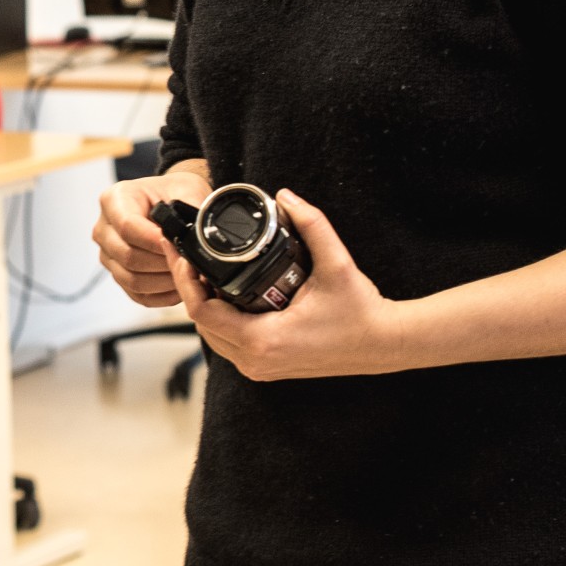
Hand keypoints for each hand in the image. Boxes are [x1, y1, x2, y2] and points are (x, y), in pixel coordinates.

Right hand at [94, 163, 213, 307]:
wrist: (169, 200)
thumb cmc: (175, 193)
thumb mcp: (186, 190)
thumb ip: (190, 211)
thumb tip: (198, 238)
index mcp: (115, 200)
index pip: (128, 226)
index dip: (155, 241)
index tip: (178, 245)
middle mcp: (104, 228)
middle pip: (127, 255)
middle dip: (162, 262)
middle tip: (188, 262)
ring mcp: (107, 253)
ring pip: (132, 279)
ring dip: (163, 281)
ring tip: (187, 274)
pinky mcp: (117, 273)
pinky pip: (137, 294)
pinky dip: (161, 295)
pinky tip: (179, 286)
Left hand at [182, 190, 404, 380]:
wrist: (384, 344)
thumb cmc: (361, 312)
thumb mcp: (337, 264)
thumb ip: (312, 225)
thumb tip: (286, 196)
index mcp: (263, 340)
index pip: (201, 311)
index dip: (184, 279)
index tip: (181, 253)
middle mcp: (256, 360)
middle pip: (202, 323)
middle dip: (191, 288)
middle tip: (187, 256)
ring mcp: (261, 368)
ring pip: (214, 336)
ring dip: (206, 304)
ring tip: (204, 270)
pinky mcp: (268, 368)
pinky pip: (230, 343)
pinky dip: (223, 319)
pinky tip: (227, 293)